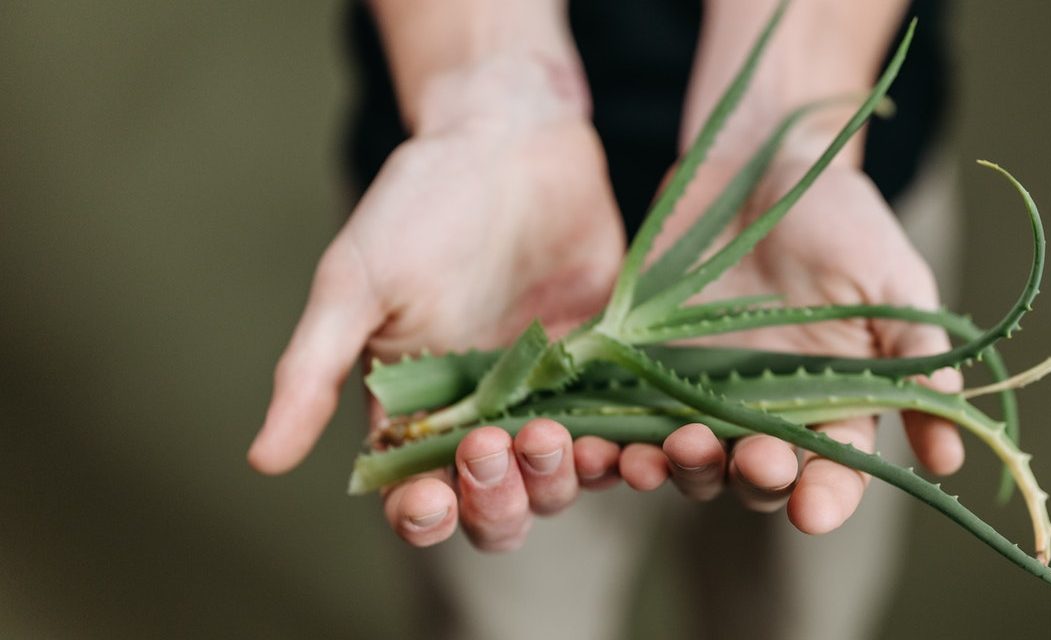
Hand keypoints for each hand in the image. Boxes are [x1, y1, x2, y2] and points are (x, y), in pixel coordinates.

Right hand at [248, 59, 625, 550]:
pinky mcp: (608, 369)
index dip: (424, 516)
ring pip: (562, 480)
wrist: (510, 138)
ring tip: (554, 436)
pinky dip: (631, 451)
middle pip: (497, 507)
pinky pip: (624, 430)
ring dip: (560, 479)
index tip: (432, 499)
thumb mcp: (354, 283)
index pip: (417, 497)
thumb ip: (313, 372)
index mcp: (414, 411)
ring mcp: (550, 397)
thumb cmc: (418, 204)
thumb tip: (260, 459)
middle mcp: (484, 418)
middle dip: (497, 500)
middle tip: (495, 447)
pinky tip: (636, 445)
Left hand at [616, 129, 963, 533]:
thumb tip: (950, 456)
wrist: (759, 160)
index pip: (833, 472)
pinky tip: (598, 444)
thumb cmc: (839, 217)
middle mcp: (766, 411)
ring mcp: (700, 392)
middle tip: (750, 458)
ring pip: (687, 460)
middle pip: (756, 478)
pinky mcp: (644, 366)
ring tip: (663, 456)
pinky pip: (624, 418)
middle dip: (752, 479)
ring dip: (677, 469)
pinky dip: (611, 442)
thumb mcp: (891, 280)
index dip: (826, 498)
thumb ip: (914, 359)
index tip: (814, 510)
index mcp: (833, 402)